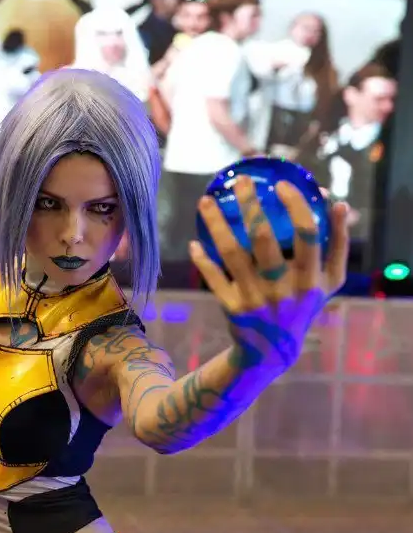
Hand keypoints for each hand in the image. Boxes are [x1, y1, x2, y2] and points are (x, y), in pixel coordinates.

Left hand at [190, 175, 348, 373]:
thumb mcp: (328, 282)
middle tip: (241, 180)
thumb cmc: (302, 303)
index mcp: (311, 280)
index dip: (296, 206)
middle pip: (264, 239)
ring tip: (206, 200)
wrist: (273, 351)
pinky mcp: (233, 309)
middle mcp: (283, 289)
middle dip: (250, 204)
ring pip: (232, 253)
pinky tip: (195, 242)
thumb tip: (336, 201)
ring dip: (216, 224)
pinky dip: (203, 259)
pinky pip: (214, 278)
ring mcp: (256, 299)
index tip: (280, 185)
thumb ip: (337, 243)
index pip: (307, 235)